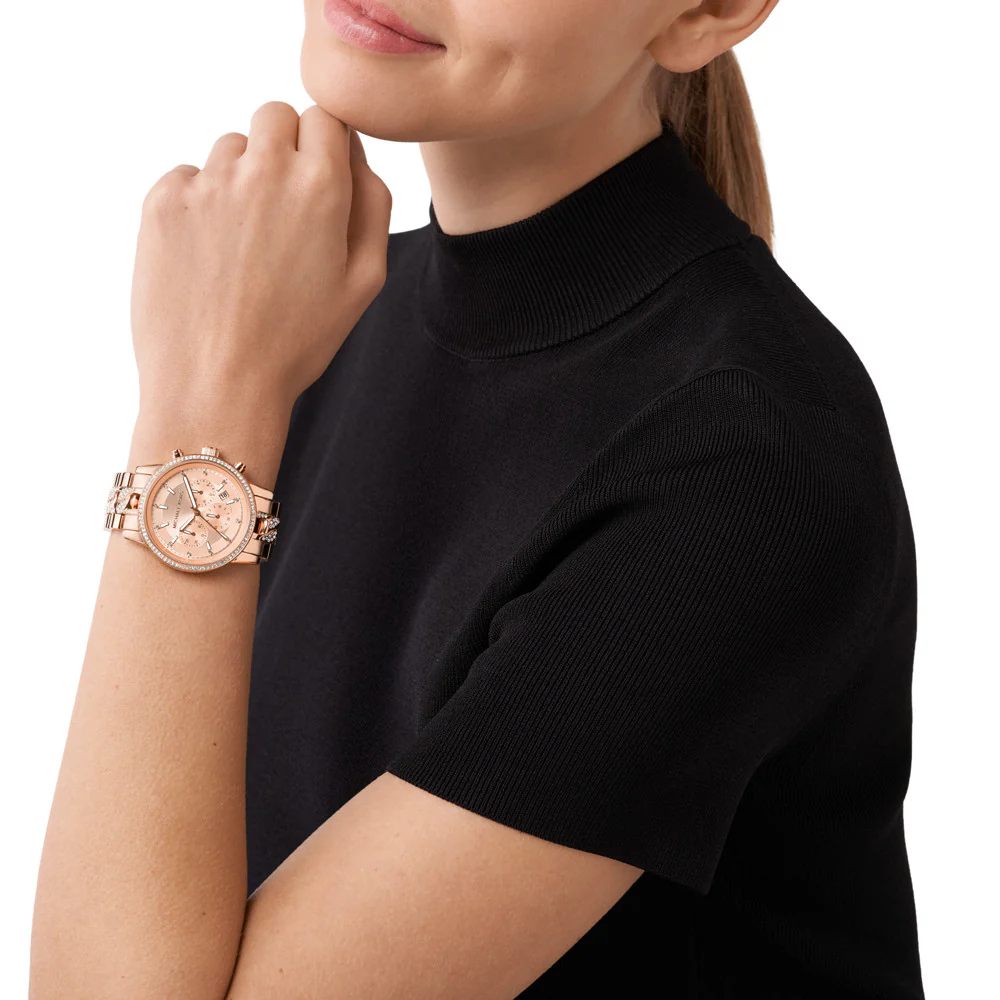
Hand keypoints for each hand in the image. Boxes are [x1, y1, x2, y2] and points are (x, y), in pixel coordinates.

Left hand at [129, 101, 391, 419]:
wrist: (217, 384)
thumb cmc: (297, 341)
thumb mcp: (365, 281)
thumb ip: (372, 203)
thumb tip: (354, 154)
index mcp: (320, 186)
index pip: (326, 116)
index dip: (326, 147)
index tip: (321, 181)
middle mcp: (262, 169)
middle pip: (275, 116)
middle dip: (284, 149)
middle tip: (283, 213)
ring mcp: (207, 182)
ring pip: (231, 148)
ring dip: (242, 180)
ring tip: (244, 249)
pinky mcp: (162, 201)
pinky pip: (188, 178)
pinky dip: (201, 205)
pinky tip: (210, 258)